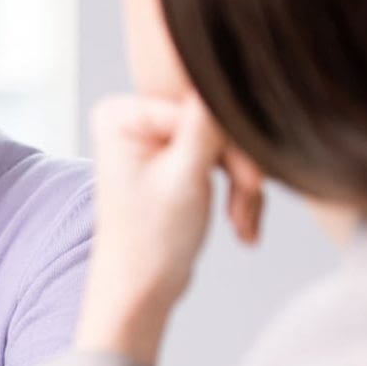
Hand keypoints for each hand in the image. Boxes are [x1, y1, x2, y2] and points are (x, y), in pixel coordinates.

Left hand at [75, 95, 263, 364]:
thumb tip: (219, 74)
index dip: (228, 144)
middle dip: (238, 168)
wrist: (142, 291)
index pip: (200, 105)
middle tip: (243, 210)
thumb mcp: (184, 176)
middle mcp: (133, 115)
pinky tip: (242, 225)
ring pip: (227, 142)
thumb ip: (204, 124)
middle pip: (215, 121)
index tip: (247, 182)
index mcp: (120, 113)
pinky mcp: (176, 156)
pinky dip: (238, 191)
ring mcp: (156, 136)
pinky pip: (224, 158)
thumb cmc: (152, 240)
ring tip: (242, 224)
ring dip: (243, 185)